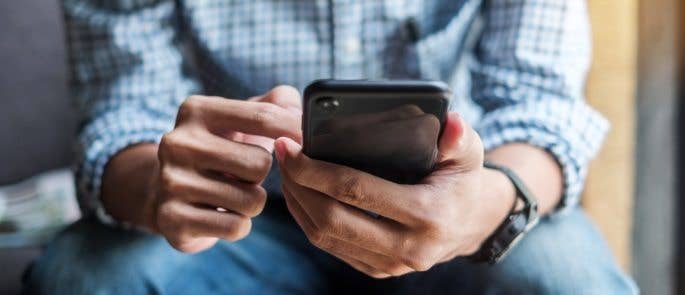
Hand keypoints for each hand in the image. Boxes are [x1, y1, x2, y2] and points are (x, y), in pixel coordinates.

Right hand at [149, 86, 301, 252]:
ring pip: (252, 200)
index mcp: (196, 110)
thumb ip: (276, 103)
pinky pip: (236, 227)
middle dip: (262, 174)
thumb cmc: (220, 149)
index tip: (309, 141)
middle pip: (260, 163)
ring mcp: (171, 181)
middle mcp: (177, 142)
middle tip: (243, 174)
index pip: (263, 117)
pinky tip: (222, 213)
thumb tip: (297, 108)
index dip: (295, 131)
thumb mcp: (241, 118)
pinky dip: (239, 224)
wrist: (164, 190)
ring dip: (252, 202)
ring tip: (232, 193)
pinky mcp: (172, 218)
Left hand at [275, 112, 515, 277]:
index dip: (315, 169)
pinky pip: (331, 248)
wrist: (472, 223)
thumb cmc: (462, 180)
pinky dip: (308, 221)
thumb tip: (450, 121)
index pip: (356, 191)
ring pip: (325, 238)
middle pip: (331, 219)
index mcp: (427, 214)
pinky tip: (299, 195)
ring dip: (297, 203)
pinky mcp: (378, 270)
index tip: (291, 146)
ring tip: (286, 171)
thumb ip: (459, 136)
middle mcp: (408, 247)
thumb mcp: (468, 153)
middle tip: (282, 155)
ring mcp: (391, 264)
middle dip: (298, 185)